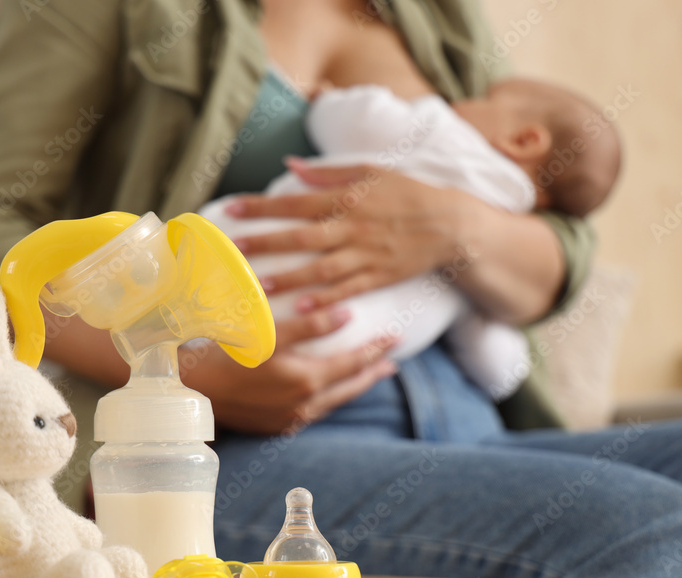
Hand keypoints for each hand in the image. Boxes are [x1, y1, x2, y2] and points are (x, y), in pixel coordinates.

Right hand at [181, 307, 398, 435]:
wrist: (190, 388)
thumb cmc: (227, 353)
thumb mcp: (271, 332)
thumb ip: (312, 324)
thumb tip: (348, 315)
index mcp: (307, 381)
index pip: (354, 363)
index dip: (376, 349)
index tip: (395, 338)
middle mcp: (304, 406)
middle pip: (350, 388)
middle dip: (371, 372)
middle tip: (391, 363)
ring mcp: (289, 420)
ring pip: (333, 403)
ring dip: (352, 387)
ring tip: (366, 376)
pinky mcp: (274, 427)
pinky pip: (313, 412)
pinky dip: (328, 398)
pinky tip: (327, 391)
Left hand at [229, 159, 468, 312]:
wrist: (449, 224)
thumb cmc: (406, 193)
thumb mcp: (370, 171)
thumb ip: (327, 171)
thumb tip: (291, 165)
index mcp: (346, 199)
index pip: (295, 202)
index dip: (262, 206)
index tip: (232, 209)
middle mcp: (352, 227)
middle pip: (301, 237)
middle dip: (266, 244)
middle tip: (233, 252)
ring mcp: (366, 255)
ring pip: (321, 269)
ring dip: (289, 278)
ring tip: (259, 287)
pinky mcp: (378, 277)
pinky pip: (347, 290)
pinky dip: (325, 300)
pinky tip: (302, 309)